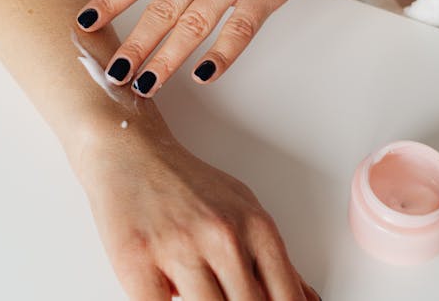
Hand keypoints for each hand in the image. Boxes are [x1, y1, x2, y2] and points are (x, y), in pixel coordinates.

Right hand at [76, 117, 318, 300]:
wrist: (130, 152)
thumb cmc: (187, 183)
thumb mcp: (243, 210)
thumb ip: (275, 259)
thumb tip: (307, 300)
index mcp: (256, 227)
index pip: (285, 299)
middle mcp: (222, 236)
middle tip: (227, 297)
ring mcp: (178, 249)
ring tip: (200, 292)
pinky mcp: (135, 262)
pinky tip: (170, 294)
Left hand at [77, 0, 438, 96]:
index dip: (110, 2)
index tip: (84, 26)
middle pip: (160, 9)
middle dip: (133, 44)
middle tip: (112, 75)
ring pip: (194, 23)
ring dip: (167, 58)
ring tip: (145, 85)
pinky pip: (240, 27)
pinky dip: (223, 53)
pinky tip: (205, 75)